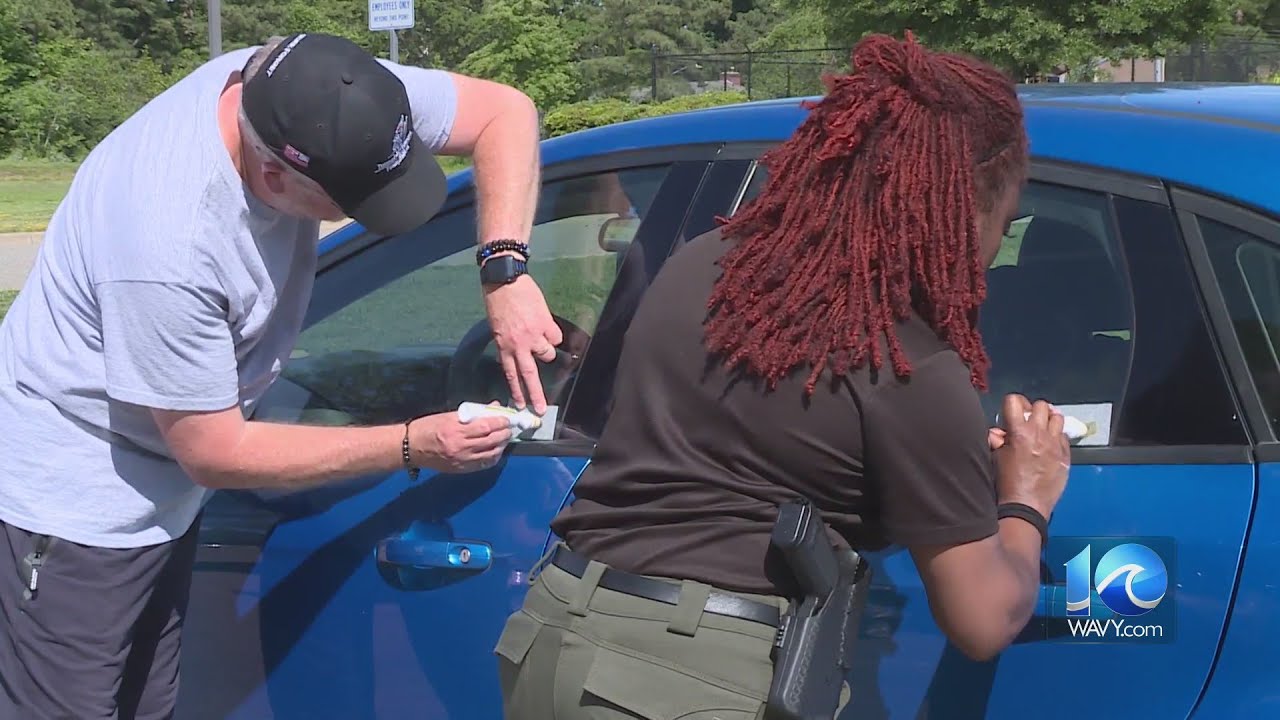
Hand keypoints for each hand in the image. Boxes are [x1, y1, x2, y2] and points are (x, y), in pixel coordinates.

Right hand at [409, 412, 512, 473]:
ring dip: (501, 447)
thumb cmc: (427, 428)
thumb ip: (471, 413)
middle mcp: (460, 446)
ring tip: (505, 440)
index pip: (486, 426)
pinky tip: (496, 452)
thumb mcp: (448, 415)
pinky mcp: (460, 469)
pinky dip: (492, 458)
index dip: (500, 422)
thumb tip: (491, 408)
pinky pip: (482, 465)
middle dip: (504, 434)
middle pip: (491, 441)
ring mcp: (461, 460)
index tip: (507, 419)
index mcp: (456, 430)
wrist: (410, 448)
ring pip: (490, 454)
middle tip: (510, 429)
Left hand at [483, 273, 562, 413]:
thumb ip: (507, 343)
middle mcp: (518, 345)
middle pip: (530, 375)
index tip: (520, 406)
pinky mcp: (546, 324)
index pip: (511, 374)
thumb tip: (517, 354)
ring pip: (547, 354)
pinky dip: (552, 332)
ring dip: (546, 348)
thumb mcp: (496, 327)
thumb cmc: (497, 301)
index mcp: (504, 346)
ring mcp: (533, 335)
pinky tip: (545, 322)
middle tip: (542, 410)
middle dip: (536, 395)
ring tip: (539, 334)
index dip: (516, 391)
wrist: (505, 279)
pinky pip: (555, 336)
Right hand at [992, 394, 1070, 519]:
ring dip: (1048, 420)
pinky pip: (1064, 436)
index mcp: (1018, 431)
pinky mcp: (1065, 456)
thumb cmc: (1006, 484)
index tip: (1010, 410)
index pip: (1015, 401)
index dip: (1011, 403)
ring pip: (1057, 417)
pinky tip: (1049, 445)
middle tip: (1027, 420)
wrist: (1025, 507)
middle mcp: (1039, 433)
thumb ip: (996, 440)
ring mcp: (1055, 444)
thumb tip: (998, 432)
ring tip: (1042, 429)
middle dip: (1032, 409)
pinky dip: (1057, 437)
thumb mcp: (994, 458)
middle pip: (1040, 405)